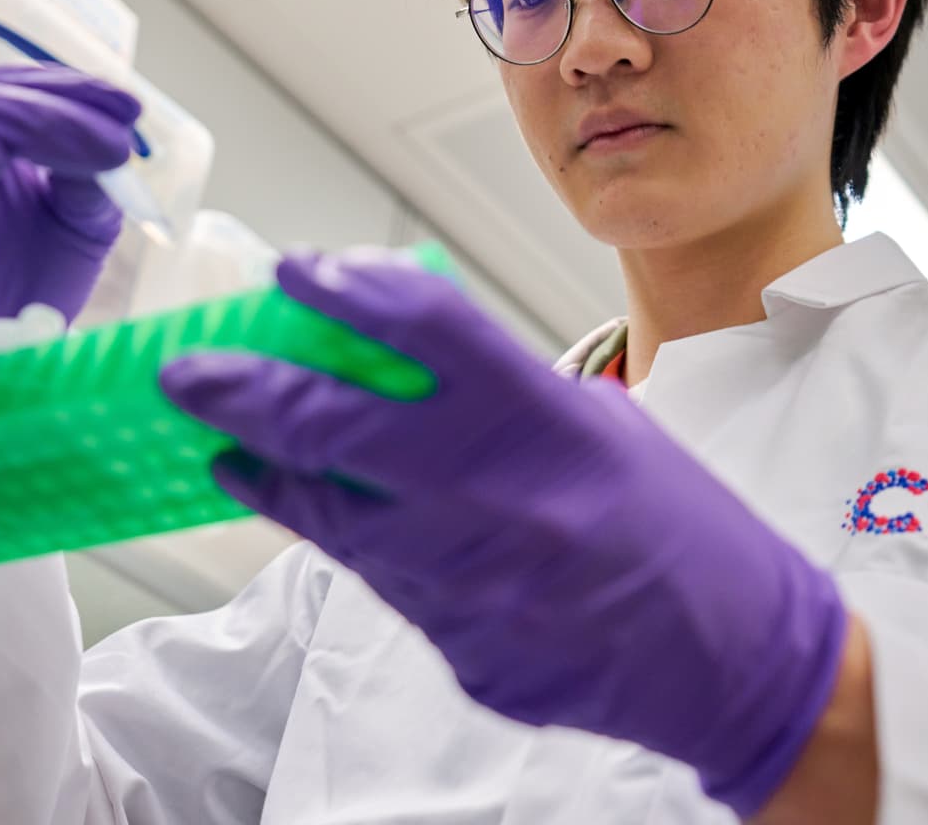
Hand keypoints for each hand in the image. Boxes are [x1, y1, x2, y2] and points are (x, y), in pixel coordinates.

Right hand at [0, 65, 140, 373]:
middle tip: (115, 130)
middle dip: (55, 105)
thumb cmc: (4, 303)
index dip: (74, 94)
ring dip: (8, 117)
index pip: (22, 95)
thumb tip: (111, 147)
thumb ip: (89, 191)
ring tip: (61, 134)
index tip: (130, 111)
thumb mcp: (71, 239)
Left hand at [160, 249, 847, 818]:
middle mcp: (502, 499)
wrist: (736, 658)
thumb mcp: (605, 426)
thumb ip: (503, 392)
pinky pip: (379, 580)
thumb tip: (403, 360)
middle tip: (190, 370)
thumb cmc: (684, 527)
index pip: (424, 327)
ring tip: (220, 444)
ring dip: (266, 472)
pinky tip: (296, 509)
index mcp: (552, 423)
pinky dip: (329, 535)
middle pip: (338, 424)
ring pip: (331, 515)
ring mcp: (474, 583)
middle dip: (246, 390)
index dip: (347, 287)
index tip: (296, 269)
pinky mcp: (461, 648)